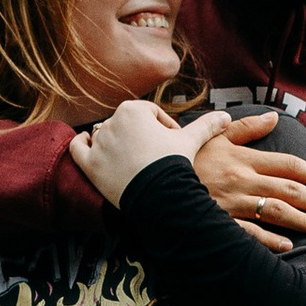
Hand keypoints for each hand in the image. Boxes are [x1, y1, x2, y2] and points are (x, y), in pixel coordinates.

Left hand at [69, 100, 196, 204]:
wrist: (160, 196)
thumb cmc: (174, 164)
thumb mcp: (191, 141)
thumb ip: (207, 125)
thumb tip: (227, 117)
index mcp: (134, 110)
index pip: (149, 113)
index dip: (163, 127)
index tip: (172, 144)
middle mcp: (112, 122)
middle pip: (128, 124)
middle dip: (140, 136)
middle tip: (155, 156)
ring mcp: (98, 144)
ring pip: (105, 135)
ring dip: (114, 142)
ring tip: (131, 159)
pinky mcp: (88, 164)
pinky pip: (77, 148)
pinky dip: (82, 145)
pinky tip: (88, 143)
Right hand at [191, 113, 305, 249]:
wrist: (151, 179)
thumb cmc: (184, 156)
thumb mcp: (214, 135)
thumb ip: (245, 127)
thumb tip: (273, 118)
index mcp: (243, 159)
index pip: (287, 165)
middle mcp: (242, 181)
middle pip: (288, 191)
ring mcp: (231, 204)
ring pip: (275, 213)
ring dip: (302, 221)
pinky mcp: (218, 222)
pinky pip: (249, 234)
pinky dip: (270, 241)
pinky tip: (288, 246)